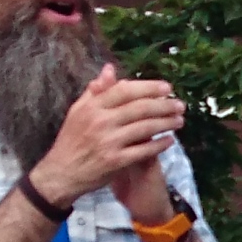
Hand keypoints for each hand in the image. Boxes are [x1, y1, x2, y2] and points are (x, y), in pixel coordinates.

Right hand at [30, 65, 187, 206]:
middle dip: (164, 105)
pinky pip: (143, 150)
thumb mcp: (77, 111)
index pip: (125, 90)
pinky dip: (159, 145)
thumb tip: (110, 69)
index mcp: (92, 106)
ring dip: (166, 123)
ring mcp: (109, 142)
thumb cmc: (71, 140)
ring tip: (179, 120)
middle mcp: (101, 121)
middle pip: (140, 108)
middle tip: (180, 105)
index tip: (167, 87)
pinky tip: (170, 140)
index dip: (149, 87)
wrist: (61, 173)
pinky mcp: (115, 161)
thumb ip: (96, 91)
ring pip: (145, 128)